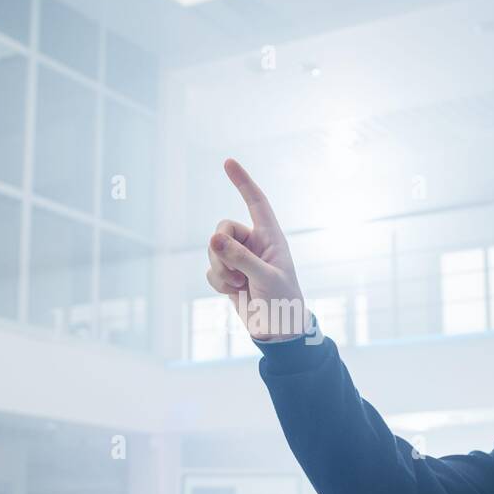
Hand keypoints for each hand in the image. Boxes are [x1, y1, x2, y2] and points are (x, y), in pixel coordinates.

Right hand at [206, 159, 308, 340]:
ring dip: (220, 269)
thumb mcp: (265, 277)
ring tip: (238, 285)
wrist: (279, 330)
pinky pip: (211, 270)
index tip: (228, 162)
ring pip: (213, 250)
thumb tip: (213, 238)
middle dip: (220, 249)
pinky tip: (234, 292)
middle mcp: (254, 244)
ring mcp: (240, 260)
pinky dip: (217, 282)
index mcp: (270, 237)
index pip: (256, 202)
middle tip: (234, 272)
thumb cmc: (283, 300)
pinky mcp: (229, 276)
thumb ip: (239, 258)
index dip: (242, 182)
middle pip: (222, 229)